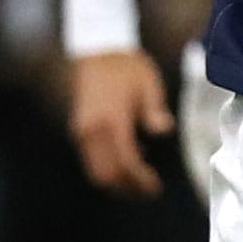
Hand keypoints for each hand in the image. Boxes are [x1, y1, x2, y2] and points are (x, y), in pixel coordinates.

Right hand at [68, 50, 174, 197]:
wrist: (99, 50)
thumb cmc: (128, 67)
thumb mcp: (149, 84)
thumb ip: (154, 110)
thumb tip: (164, 129)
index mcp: (111, 120)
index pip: (125, 164)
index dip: (141, 181)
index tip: (155, 188)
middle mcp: (91, 130)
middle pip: (107, 176)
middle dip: (128, 189)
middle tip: (149, 192)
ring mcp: (81, 132)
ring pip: (95, 173)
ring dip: (117, 183)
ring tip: (140, 182)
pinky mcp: (78, 131)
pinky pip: (90, 162)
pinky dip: (107, 170)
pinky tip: (127, 162)